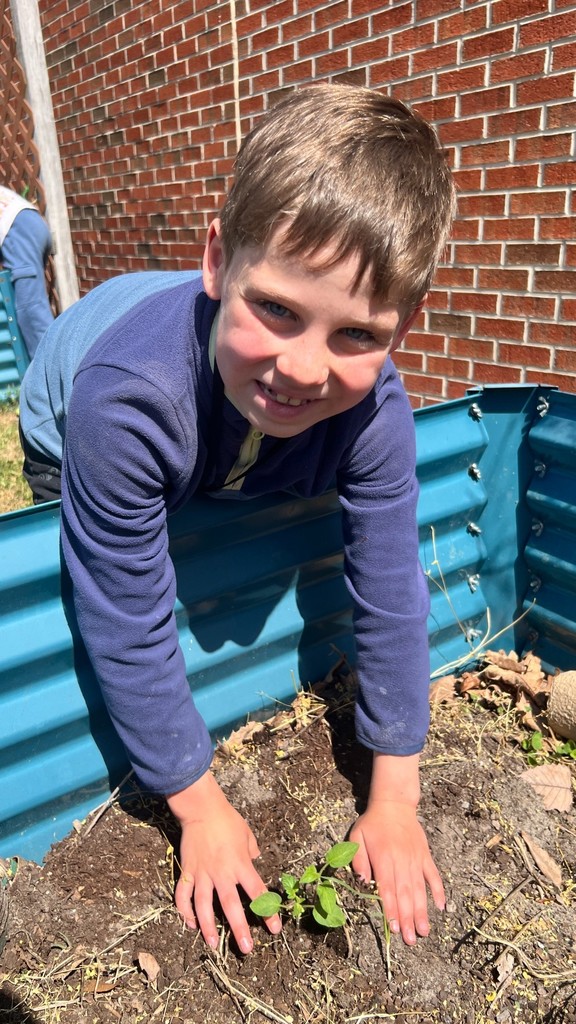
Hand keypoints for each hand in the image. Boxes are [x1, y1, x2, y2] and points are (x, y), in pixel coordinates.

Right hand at [168, 773, 280, 952]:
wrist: (201, 809)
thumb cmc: (227, 819)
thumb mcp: (247, 834)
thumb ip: (251, 851)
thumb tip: (254, 860)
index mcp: (240, 864)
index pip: (257, 892)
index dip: (267, 912)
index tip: (274, 929)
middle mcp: (222, 872)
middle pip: (231, 906)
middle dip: (239, 929)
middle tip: (246, 949)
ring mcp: (202, 873)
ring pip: (203, 906)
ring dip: (208, 927)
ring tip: (212, 945)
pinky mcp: (187, 871)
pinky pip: (183, 895)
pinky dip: (185, 911)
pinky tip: (191, 924)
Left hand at [348, 753, 443, 944]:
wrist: (394, 803)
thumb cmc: (373, 823)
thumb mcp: (356, 836)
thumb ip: (358, 859)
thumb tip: (361, 881)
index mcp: (383, 858)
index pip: (387, 889)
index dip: (391, 910)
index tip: (394, 929)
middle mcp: (401, 861)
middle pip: (405, 894)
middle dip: (407, 919)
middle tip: (411, 940)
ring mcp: (416, 859)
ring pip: (419, 889)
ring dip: (422, 912)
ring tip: (424, 931)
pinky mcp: (425, 856)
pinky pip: (433, 875)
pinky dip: (438, 891)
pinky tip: (441, 907)